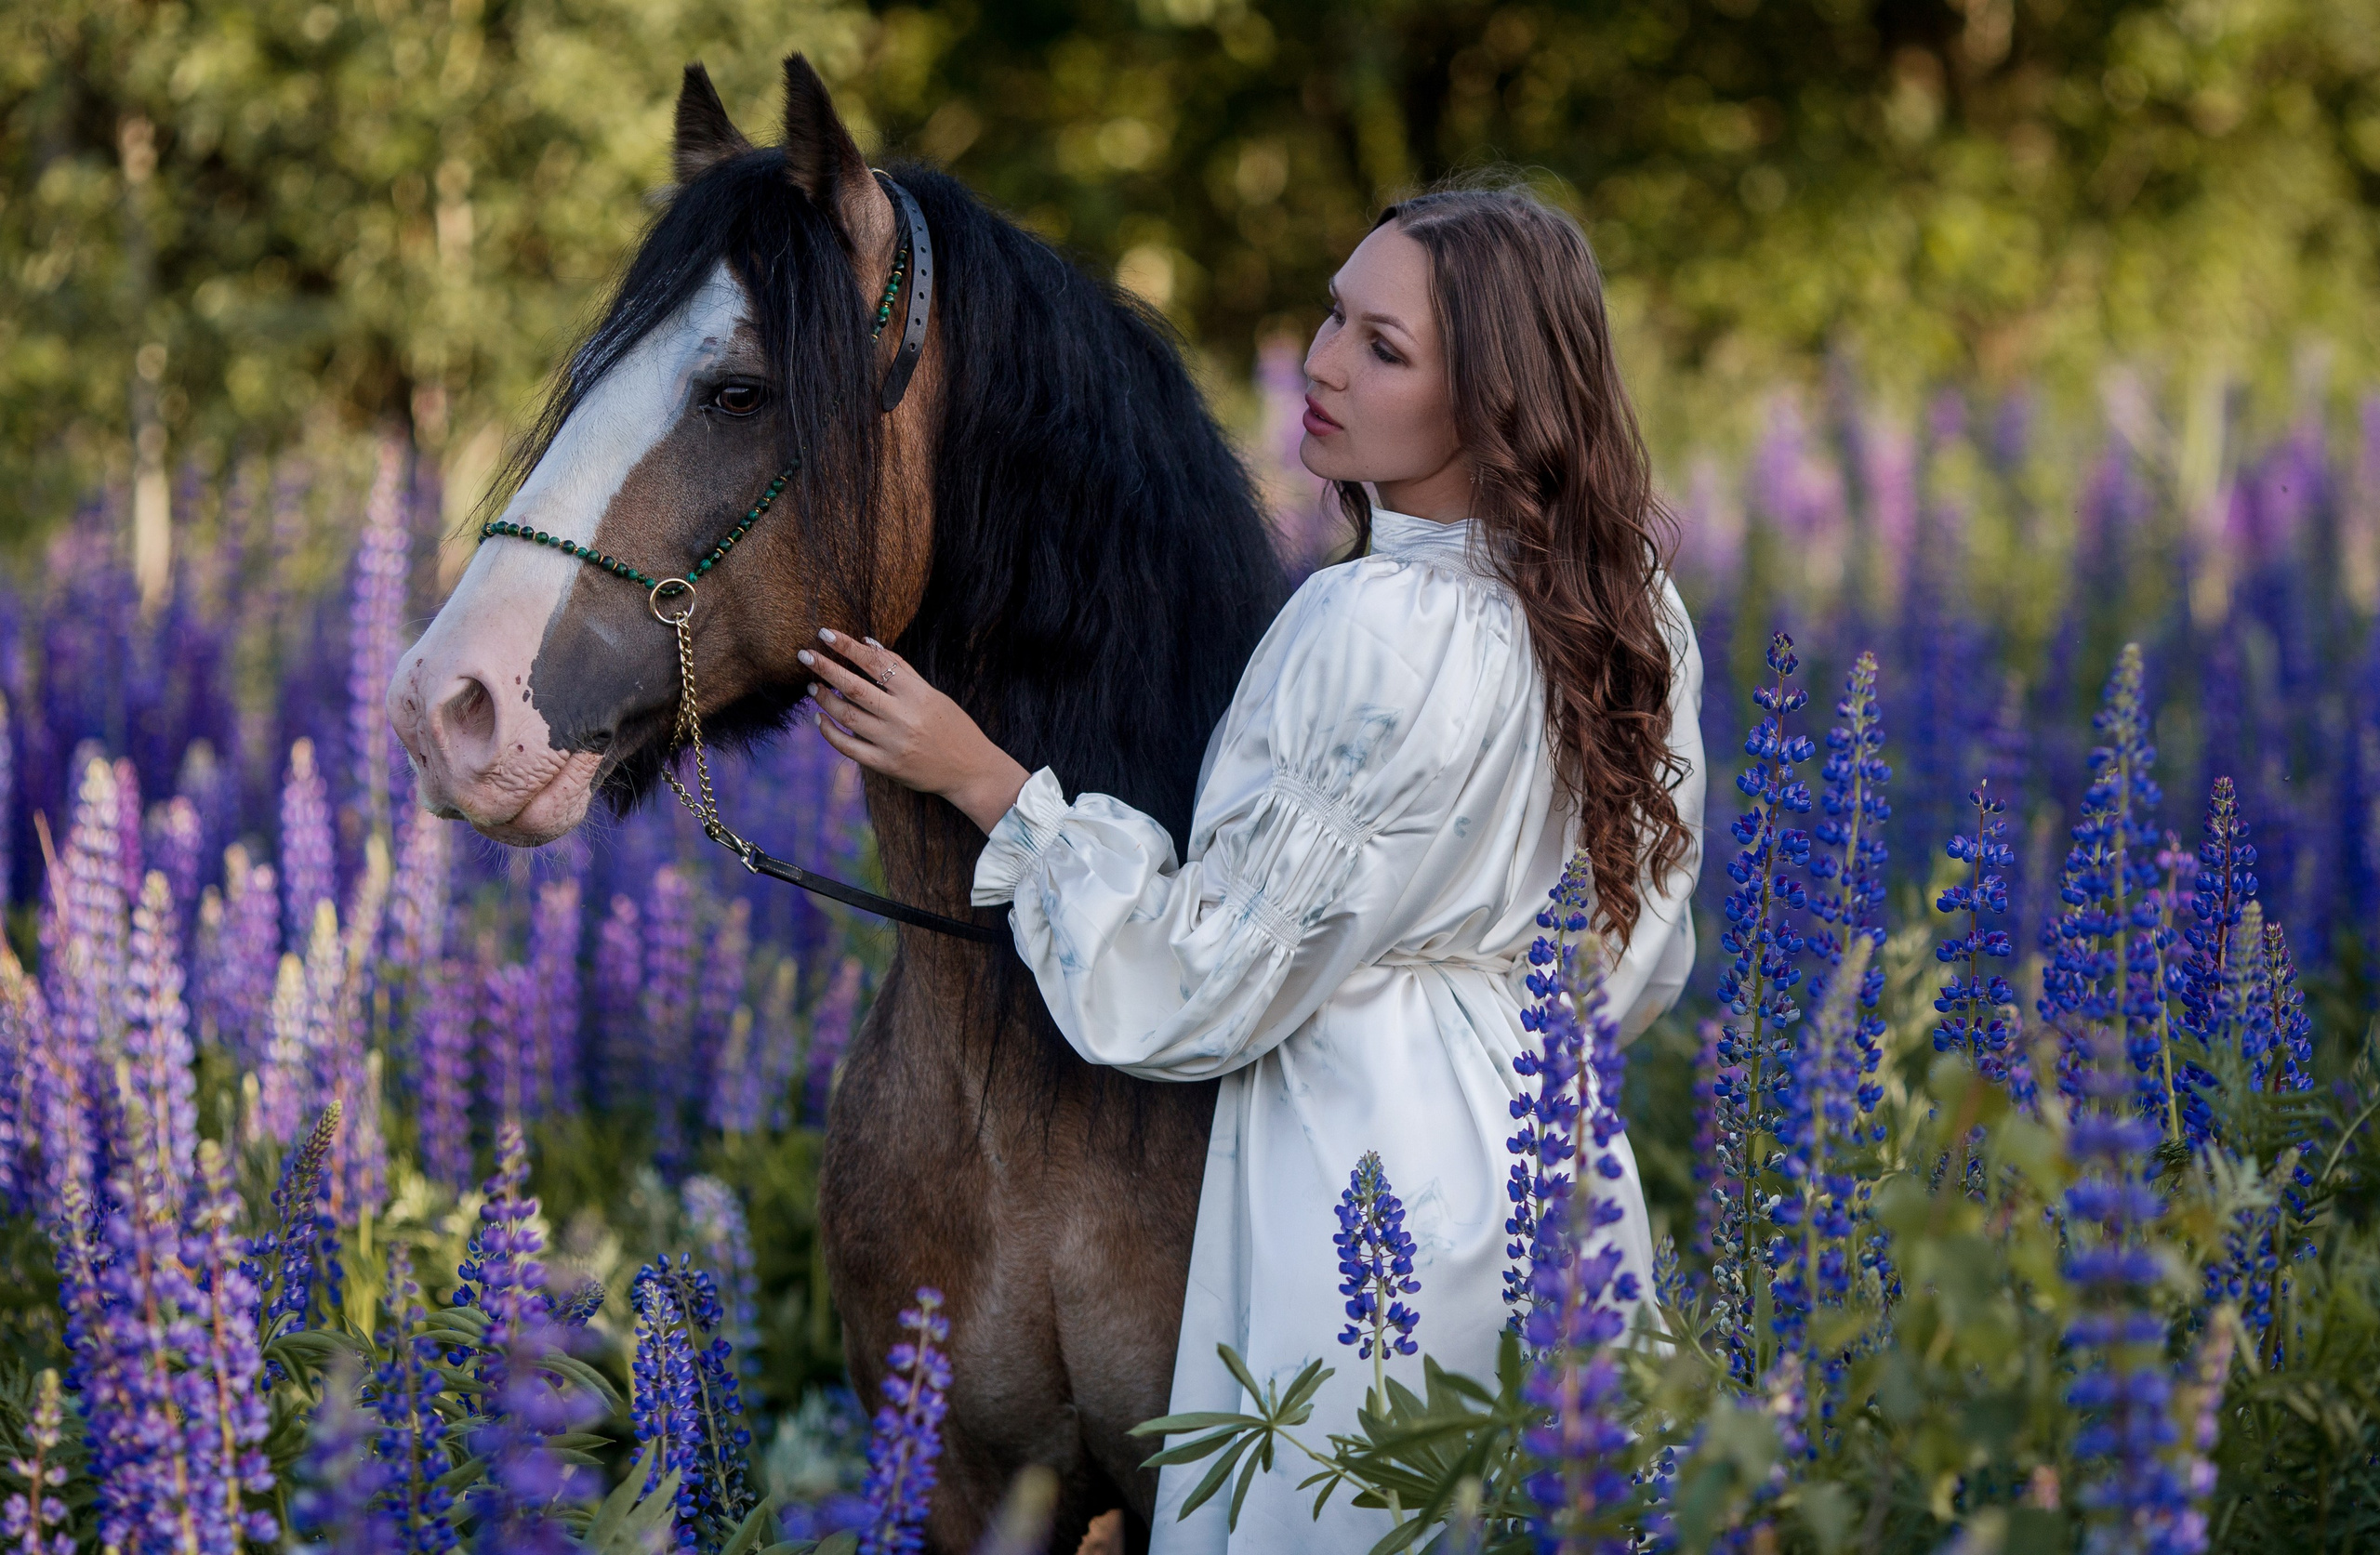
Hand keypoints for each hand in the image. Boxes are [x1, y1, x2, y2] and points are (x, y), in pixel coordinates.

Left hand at [799, 629, 1030, 834]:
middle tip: (804, 655)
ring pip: (847, 716)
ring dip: (824, 699)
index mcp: (918, 694)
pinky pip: (848, 747)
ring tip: (812, 687)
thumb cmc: (953, 727)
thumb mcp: (932, 694)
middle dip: (826, 668)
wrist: (970, 770)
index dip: (849, 647)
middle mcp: (904, 717)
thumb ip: (902, 671)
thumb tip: (868, 644)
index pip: (876, 663)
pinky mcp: (886, 765)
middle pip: (854, 687)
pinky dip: (830, 732)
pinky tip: (820, 720)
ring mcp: (893, 743)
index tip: (826, 634)